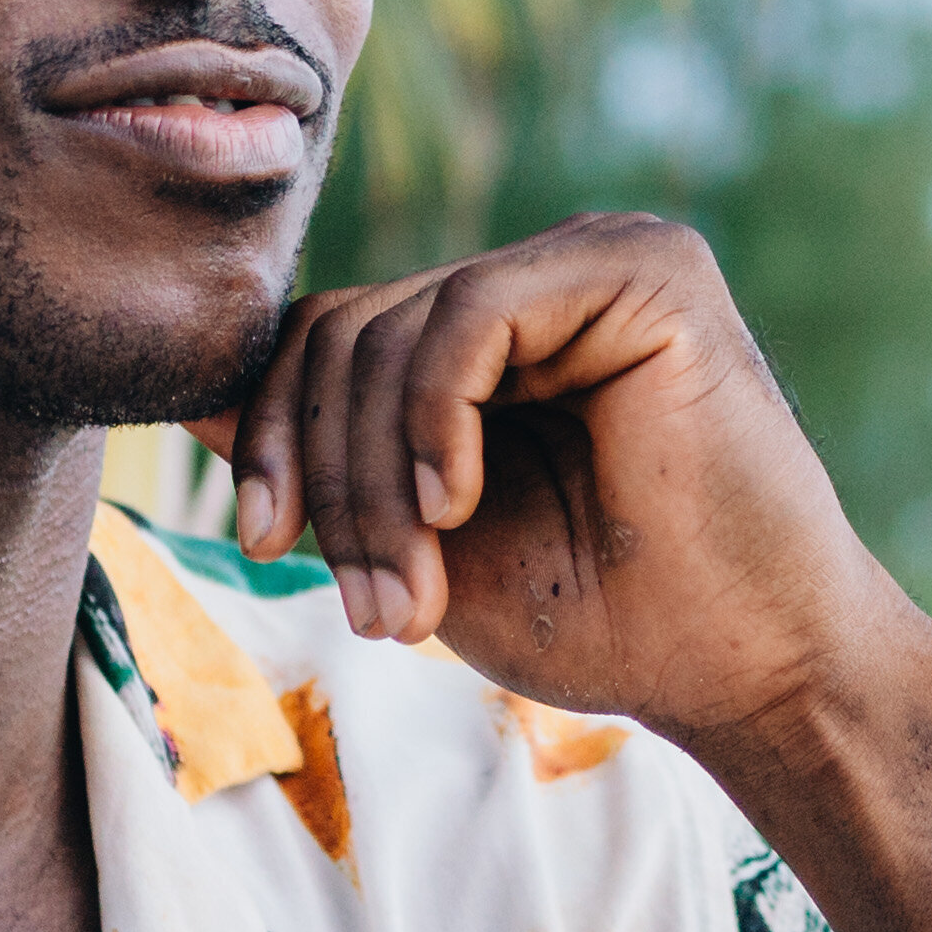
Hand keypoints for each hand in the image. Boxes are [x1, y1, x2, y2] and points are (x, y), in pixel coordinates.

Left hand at [215, 213, 903, 740]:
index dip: (267, 430)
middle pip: (344, 329)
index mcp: (496, 334)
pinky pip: (470, 312)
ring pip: (393, 327)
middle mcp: (543, 278)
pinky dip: (433, 419)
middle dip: (325, 479)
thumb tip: (183, 390)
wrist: (749, 673)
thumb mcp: (415, 538)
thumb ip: (323, 460)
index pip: (327, 333)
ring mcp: (596, 258)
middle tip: (370, 614)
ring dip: (374, 483)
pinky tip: (456, 506)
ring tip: (409, 600)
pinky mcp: (646, 268)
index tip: (258, 542)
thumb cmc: (602, 619)